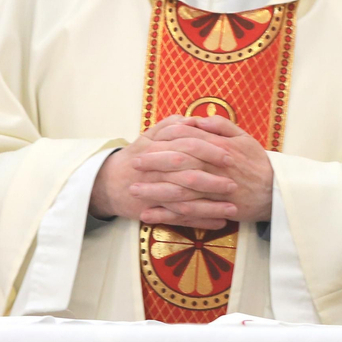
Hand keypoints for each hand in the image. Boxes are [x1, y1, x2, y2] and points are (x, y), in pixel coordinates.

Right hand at [90, 118, 239, 228]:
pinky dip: (199, 222)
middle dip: (213, 181)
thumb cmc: (136, 156)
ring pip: (185, 201)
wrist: (107, 183)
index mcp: (157, 149)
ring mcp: (153, 194)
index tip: (230, 156)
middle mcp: (156, 172)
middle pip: (188, 176)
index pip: (188, 148)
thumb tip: (194, 119)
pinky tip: (219, 222)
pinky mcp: (152, 211)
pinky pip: (179, 219)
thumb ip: (172, 125)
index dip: (211, 152)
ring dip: (211, 206)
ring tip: (233, 209)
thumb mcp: (150, 136)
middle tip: (234, 184)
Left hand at [143, 115, 274, 225]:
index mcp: (221, 147)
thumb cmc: (258, 163)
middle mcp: (216, 166)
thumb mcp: (244, 137)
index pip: (188, 138)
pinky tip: (149, 215)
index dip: (166, 138)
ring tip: (134, 190)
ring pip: (180, 189)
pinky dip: (166, 215)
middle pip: (180, 162)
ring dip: (155, 190)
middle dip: (155, 162)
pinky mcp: (216, 209)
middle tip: (135, 163)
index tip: (148, 140)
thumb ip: (220, 126)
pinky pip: (188, 212)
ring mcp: (216, 189)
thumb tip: (195, 118)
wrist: (277, 191)